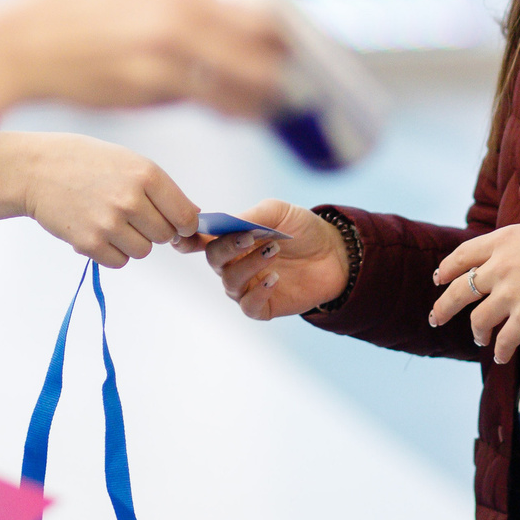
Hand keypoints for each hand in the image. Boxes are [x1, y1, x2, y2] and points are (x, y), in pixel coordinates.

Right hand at [0, 0, 286, 119]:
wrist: (19, 43)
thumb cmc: (75, 2)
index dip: (285, 17)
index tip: (292, 32)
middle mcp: (176, 5)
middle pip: (263, 36)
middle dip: (285, 58)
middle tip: (294, 70)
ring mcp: (166, 48)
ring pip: (245, 76)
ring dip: (267, 91)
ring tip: (273, 98)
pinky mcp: (152, 86)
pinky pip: (213, 99)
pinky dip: (233, 108)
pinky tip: (235, 109)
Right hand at [0, 132, 199, 266]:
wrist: (35, 170)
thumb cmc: (85, 162)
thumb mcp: (127, 162)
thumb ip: (160, 189)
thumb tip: (193, 220)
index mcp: (146, 174)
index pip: (185, 216)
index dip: (183, 225)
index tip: (174, 224)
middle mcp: (131, 199)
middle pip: (165, 237)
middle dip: (153, 230)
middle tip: (130, 215)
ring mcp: (109, 223)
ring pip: (143, 251)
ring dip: (131, 241)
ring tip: (109, 219)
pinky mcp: (90, 243)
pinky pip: (118, 261)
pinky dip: (110, 251)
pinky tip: (94, 228)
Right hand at [188, 199, 347, 318]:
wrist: (336, 254)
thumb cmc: (302, 229)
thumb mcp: (279, 212)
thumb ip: (251, 216)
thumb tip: (227, 222)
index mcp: (231, 239)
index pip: (199, 241)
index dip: (187, 240)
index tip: (183, 236)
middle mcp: (233, 264)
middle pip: (215, 259)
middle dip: (228, 248)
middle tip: (250, 237)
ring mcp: (247, 287)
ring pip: (231, 281)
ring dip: (249, 265)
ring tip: (274, 250)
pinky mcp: (263, 306)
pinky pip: (249, 306)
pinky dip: (258, 292)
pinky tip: (274, 279)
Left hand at [429, 220, 519, 364]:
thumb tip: (516, 253)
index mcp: (503, 241)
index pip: (463, 255)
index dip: (447, 268)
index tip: (438, 278)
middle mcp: (499, 267)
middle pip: (459, 290)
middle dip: (443, 306)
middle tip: (435, 317)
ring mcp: (510, 293)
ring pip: (478, 319)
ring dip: (476, 332)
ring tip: (479, 339)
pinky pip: (505, 340)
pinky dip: (501, 351)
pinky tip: (501, 357)